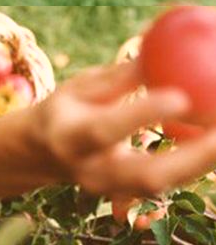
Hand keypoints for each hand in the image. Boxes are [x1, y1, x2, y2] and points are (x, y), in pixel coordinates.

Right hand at [35, 60, 215, 197]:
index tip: (181, 96)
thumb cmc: (66, 110)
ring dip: (203, 161)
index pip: (106, 129)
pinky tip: (213, 140)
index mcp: (70, 137)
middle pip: (146, 175)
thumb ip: (119, 78)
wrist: (46, 153)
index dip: (143, 115)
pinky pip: (167, 184)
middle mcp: (90, 171)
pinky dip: (195, 163)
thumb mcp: (80, 87)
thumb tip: (160, 48)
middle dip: (193, 157)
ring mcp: (111, 191)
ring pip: (163, 185)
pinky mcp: (128, 196)